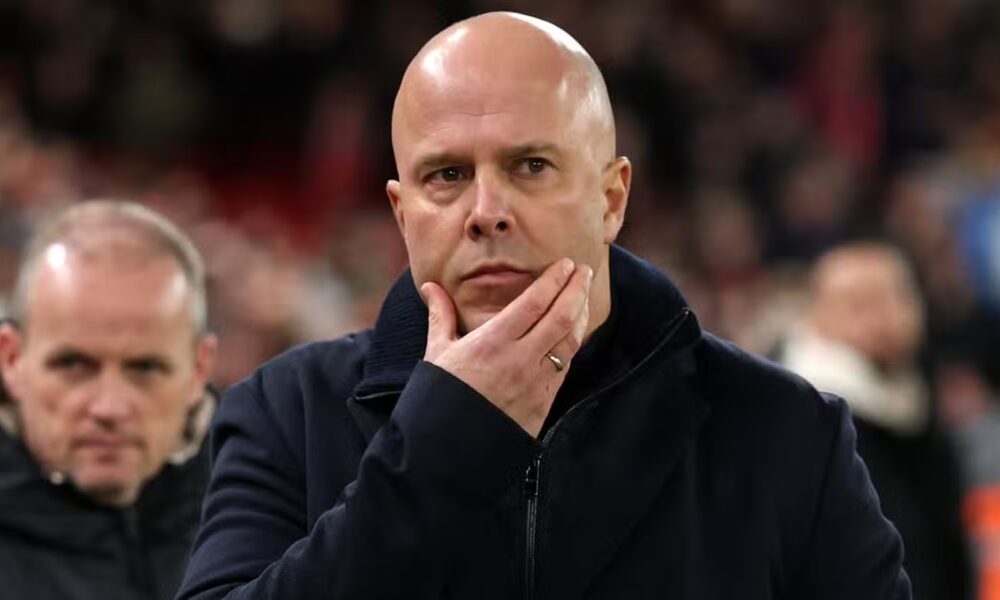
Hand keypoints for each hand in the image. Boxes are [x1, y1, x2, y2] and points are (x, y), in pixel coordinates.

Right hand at [421, 258, 591, 437]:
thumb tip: (430, 286)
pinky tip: (574, 332)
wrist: (448, 448)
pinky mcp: (544, 402)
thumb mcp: (437, 352)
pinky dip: (572, 344)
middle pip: (561, 317)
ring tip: (583, 296)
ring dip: (581, 315)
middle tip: (584, 271)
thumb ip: (441, 315)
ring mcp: (536, 382)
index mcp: (493, 342)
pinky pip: (564, 366)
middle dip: (576, 290)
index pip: (535, 303)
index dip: (554, 280)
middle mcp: (520, 359)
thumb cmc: (440, 395)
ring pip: (570, 342)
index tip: (565, 264)